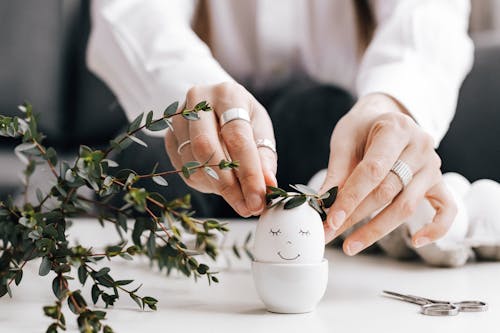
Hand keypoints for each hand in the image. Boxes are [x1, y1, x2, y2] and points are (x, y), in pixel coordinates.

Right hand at [164, 82, 276, 216]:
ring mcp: (178, 119)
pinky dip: (205, 183)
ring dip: (218, 187)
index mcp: (227, 95)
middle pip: (207, 149)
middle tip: (247, 208)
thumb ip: (264, 157)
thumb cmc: (243, 118)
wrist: (215, 105)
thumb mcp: (260, 129)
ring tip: (238, 193)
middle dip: (229, 185)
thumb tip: (267, 184)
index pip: (237, 137)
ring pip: (193, 164)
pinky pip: (184, 170)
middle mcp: (197, 101)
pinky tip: (219, 181)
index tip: (258, 200)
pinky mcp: (168, 137)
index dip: (249, 173)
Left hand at [319, 93, 456, 254]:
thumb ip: (336, 172)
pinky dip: (436, 229)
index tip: (331, 219)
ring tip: (350, 244)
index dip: (350, 198)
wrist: (385, 118)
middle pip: (387, 191)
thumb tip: (322, 204)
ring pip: (407, 206)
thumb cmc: (362, 129)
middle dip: (355, 216)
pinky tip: (416, 242)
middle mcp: (420, 146)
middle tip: (330, 233)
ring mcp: (433, 166)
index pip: (372, 171)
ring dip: (376, 230)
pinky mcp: (439, 182)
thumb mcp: (344, 141)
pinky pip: (447, 210)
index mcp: (395, 129)